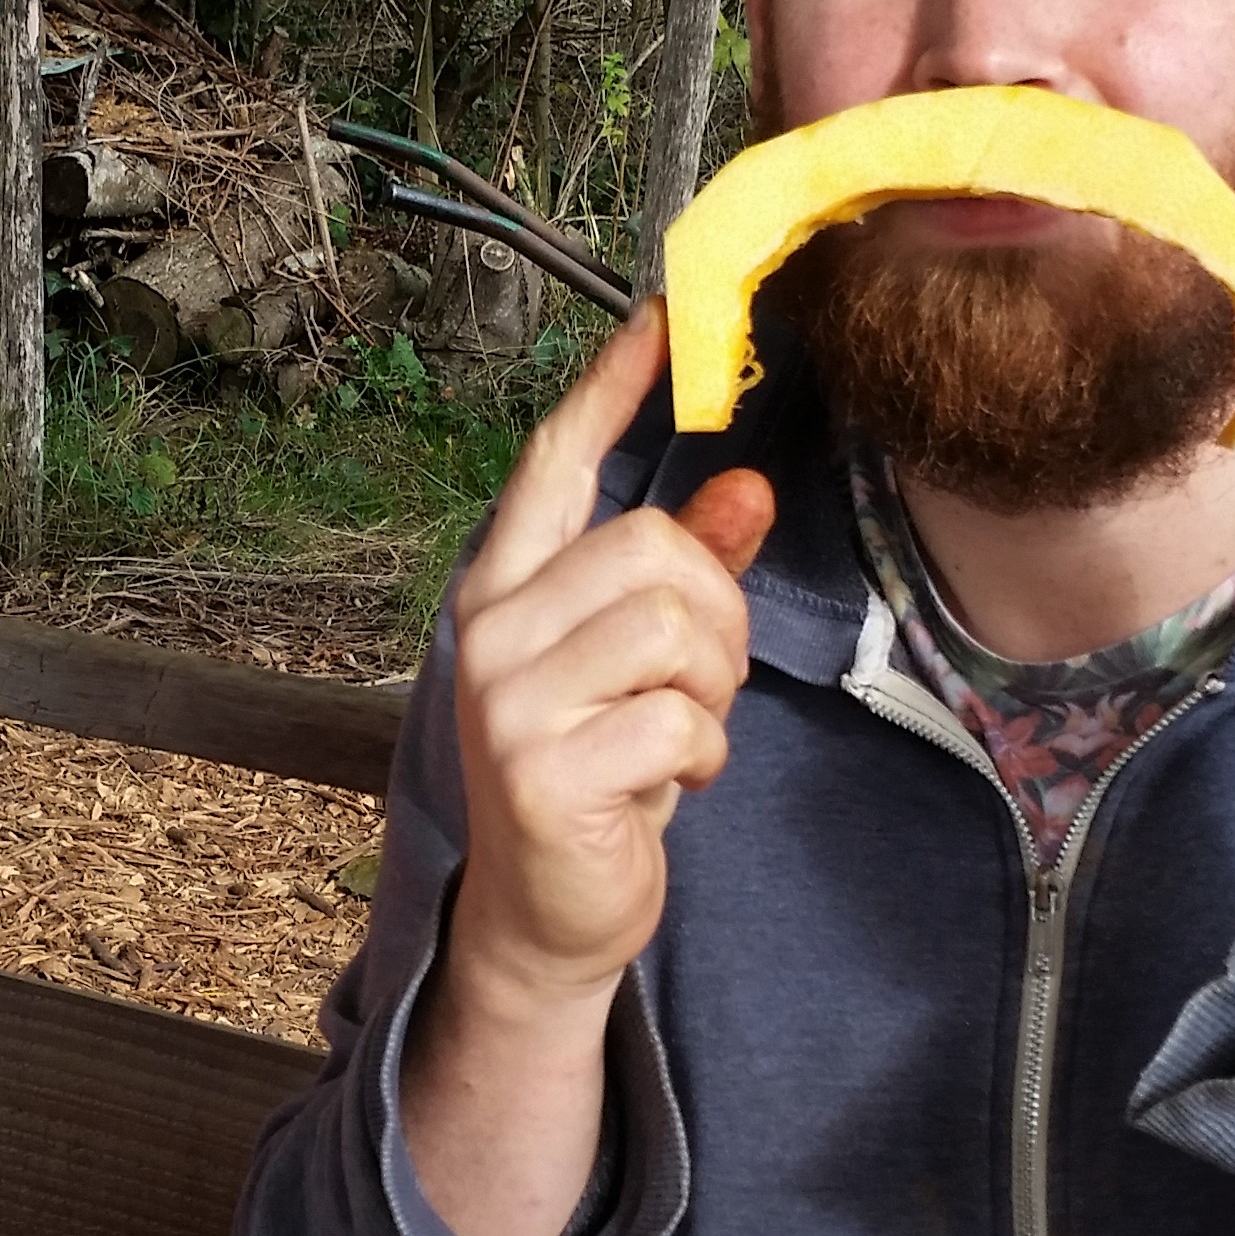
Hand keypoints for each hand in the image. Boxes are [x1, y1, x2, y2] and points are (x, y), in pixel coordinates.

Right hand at [445, 299, 774, 1014]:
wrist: (543, 917)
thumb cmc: (594, 777)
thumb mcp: (641, 669)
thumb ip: (684, 578)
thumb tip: (746, 491)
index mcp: (502, 591)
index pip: (554, 465)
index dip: (608, 390)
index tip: (658, 317)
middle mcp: (487, 632)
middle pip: (651, 548)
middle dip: (714, 617)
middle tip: (699, 684)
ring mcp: (505, 700)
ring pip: (672, 626)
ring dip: (710, 690)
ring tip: (678, 734)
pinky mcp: (541, 767)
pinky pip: (676, 720)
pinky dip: (699, 756)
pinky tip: (666, 785)